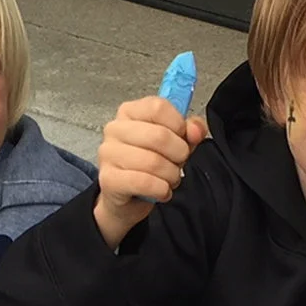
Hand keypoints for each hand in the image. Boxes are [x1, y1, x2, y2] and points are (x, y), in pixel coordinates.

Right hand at [95, 96, 207, 244]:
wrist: (128, 197)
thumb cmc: (148, 165)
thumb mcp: (174, 142)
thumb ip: (189, 131)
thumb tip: (196, 130)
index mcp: (130, 112)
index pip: (158, 107)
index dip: (178, 124)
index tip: (183, 136)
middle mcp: (115, 129)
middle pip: (159, 136)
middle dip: (179, 154)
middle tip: (178, 162)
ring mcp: (109, 153)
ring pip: (153, 162)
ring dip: (170, 175)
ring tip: (168, 179)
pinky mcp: (109, 178)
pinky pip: (144, 182)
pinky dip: (161, 189)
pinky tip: (161, 190)